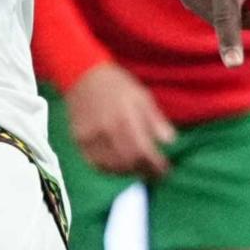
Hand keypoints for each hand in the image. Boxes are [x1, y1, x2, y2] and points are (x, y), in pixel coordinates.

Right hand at [66, 64, 179, 178]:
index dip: (156, 166)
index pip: (143, 151)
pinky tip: (120, 167)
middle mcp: (107, 129)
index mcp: (125, 117)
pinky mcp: (79, 140)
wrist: (83, 75)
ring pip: (112, 166)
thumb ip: (156, 120)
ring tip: (139, 169)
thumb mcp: (142, 96)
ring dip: (129, 172)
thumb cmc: (117, 85)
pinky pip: (96, 164)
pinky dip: (111, 170)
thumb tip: (170, 141)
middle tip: (154, 174)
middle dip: (145, 171)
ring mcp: (90, 137)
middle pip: (129, 162)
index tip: (165, 171)